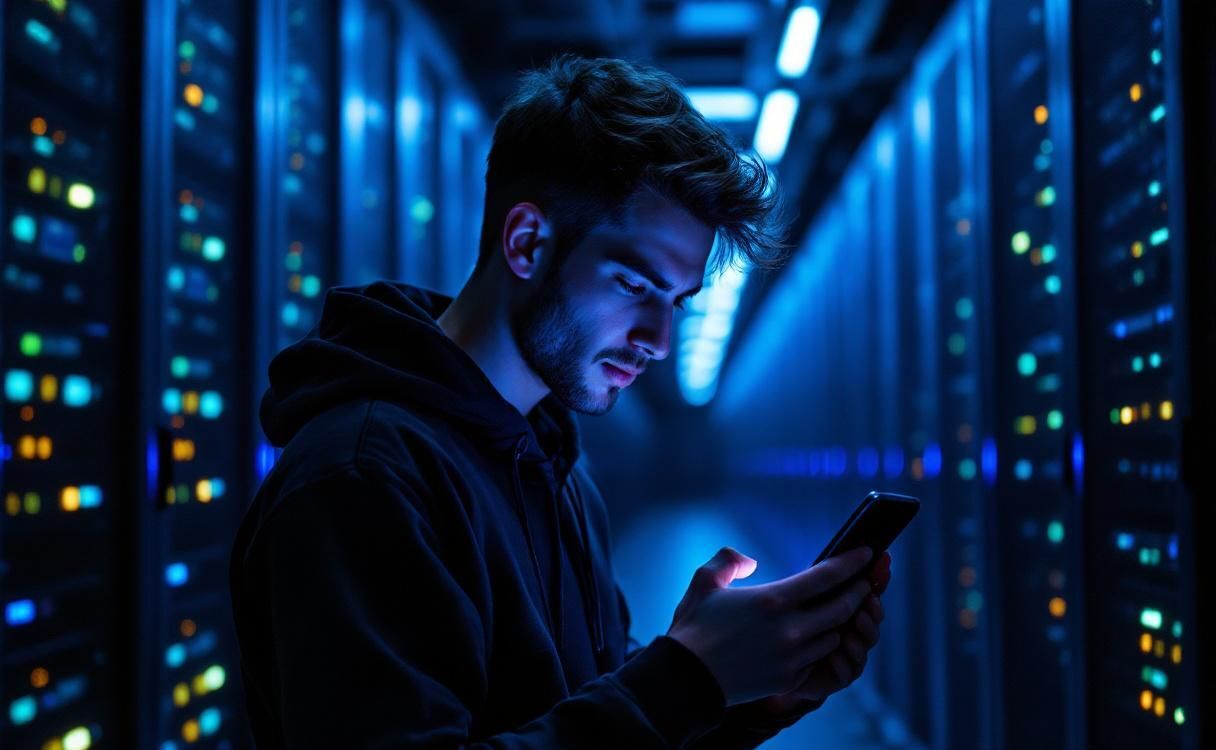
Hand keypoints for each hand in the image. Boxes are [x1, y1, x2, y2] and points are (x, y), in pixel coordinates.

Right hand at [667, 545, 874, 705]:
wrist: (686, 678)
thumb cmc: (694, 628)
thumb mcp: (705, 581)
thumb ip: (730, 561)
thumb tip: (750, 561)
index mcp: (773, 600)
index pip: (826, 577)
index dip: (851, 563)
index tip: (866, 553)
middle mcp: (790, 629)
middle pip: (842, 608)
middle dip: (859, 592)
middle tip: (865, 582)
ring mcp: (792, 658)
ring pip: (833, 636)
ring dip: (840, 622)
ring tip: (842, 610)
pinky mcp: (789, 679)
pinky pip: (817, 660)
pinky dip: (820, 647)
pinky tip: (817, 638)